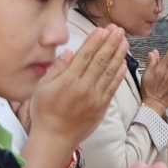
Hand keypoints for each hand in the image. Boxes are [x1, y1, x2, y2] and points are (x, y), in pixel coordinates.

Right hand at [30, 25, 126, 151]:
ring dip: (119, 55)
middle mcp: (84, 87)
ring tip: (125, 42)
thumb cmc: (44, 112)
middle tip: (118, 30)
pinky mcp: (102, 107)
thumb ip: (57, 69)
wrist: (54, 138)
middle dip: (110, 43)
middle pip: (100, 60)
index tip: (103, 29)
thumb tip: (69, 52)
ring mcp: (95, 97)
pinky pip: (113, 87)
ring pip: (110, 72)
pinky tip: (124, 64)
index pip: (85, 55)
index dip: (96, 41)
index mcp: (68, 80)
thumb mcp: (42, 88)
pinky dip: (119, 75)